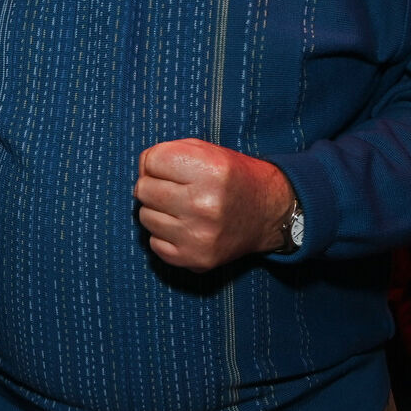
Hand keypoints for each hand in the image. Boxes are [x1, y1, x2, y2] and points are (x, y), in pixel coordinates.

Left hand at [134, 138, 294, 271]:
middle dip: (154, 185)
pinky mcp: (196, 259)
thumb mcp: (208, 151)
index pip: (151, 160)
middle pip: (143, 189)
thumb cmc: (232, 178)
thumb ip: (169, 150)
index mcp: (210, 171)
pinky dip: (164, 235)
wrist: (269, 214)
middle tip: (176, 189)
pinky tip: (185, 227)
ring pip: (145, 217)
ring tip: (182, 208)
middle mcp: (205, 205)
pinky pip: (154, 244)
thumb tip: (141, 168)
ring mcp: (199, 235)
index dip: (157, 162)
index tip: (173, 168)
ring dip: (158, 211)